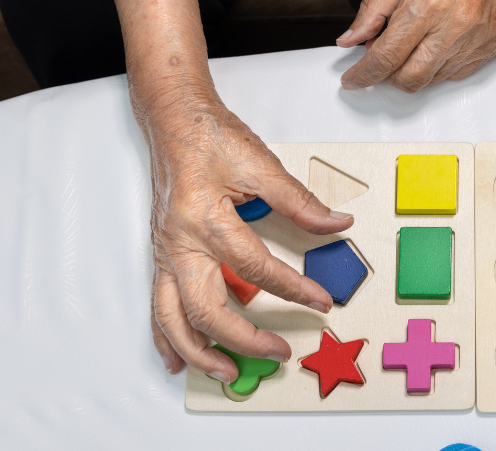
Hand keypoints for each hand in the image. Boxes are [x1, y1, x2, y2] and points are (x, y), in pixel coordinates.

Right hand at [144, 98, 352, 382]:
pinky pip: (159, 307)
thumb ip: (299, 201)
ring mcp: (166, 254)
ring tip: (227, 372)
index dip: (293, 289)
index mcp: (206, 219)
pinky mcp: (163, 257)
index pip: (256, 268)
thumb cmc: (209, 138)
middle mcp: (180, 243)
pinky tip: (177, 359)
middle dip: (244, 339)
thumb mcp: (260, 164)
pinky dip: (167, 338)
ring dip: (199, 352)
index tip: (320, 301)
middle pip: (208, 309)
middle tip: (279, 351)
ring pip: (174, 318)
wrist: (173, 123)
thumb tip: (336, 223)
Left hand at [337, 0, 495, 92]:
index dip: (363, 74)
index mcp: (428, 3)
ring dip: (413, 69)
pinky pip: (458, 72)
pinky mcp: (494, 44)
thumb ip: (374, 7)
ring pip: (434, 79)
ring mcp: (478, 39)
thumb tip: (352, 37)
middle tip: (378, 60)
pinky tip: (434, 43)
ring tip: (410, 39)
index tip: (353, 79)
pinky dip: (439, 66)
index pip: (386, 57)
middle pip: (410, 79)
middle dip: (386, 77)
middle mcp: (455, 27)